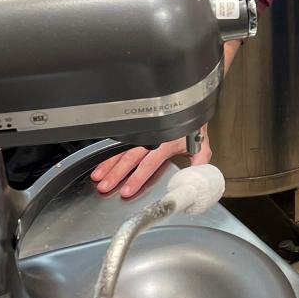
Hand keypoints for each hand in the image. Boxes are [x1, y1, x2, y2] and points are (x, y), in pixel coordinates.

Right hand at [91, 125, 211, 198]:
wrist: (190, 107)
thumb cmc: (193, 129)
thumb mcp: (200, 146)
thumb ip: (199, 163)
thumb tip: (195, 180)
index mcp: (168, 141)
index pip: (150, 162)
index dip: (138, 177)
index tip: (127, 190)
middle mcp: (153, 137)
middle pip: (131, 156)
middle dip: (117, 173)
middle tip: (105, 186)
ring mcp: (144, 133)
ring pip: (123, 149)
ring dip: (109, 164)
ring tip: (98, 177)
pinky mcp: (137, 131)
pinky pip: (121, 143)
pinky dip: (109, 154)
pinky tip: (100, 165)